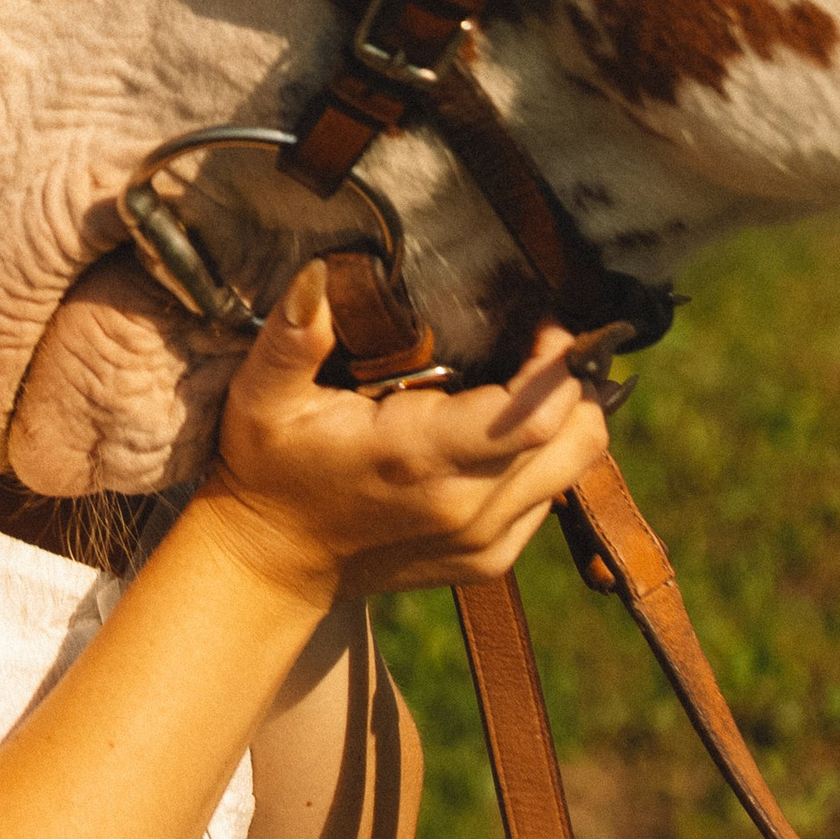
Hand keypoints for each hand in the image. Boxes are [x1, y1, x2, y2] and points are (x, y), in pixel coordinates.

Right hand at [193, 263, 612, 609]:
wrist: (274, 565)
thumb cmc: (269, 469)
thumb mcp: (263, 395)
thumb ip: (294, 334)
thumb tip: (321, 273)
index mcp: (417, 457)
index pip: (532, 418)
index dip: (556, 367)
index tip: (546, 327)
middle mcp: (465, 506)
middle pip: (576, 440)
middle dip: (575, 385)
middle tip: (546, 347)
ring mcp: (484, 540)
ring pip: (575, 469)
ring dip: (567, 420)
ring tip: (533, 383)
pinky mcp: (491, 561)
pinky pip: (550, 497)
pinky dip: (545, 458)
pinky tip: (503, 433)